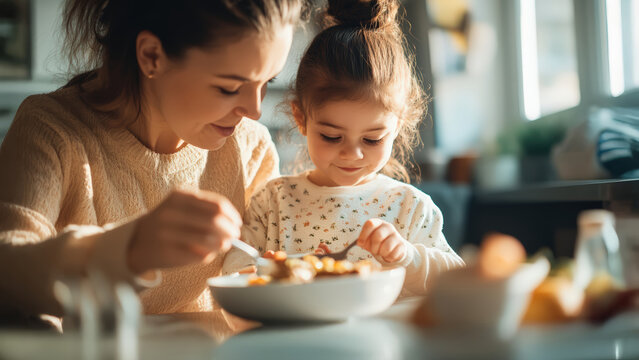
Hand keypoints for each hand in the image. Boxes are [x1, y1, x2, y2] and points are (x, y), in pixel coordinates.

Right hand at [127, 189, 241, 273]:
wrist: (137, 240)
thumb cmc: (170, 223)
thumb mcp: (184, 206)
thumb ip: (208, 210)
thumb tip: (235, 226)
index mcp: (179, 196)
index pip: (218, 205)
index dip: (232, 216)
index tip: (238, 224)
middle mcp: (171, 212)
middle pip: (215, 221)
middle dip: (231, 231)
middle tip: (234, 237)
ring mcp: (167, 233)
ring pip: (209, 240)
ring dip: (222, 245)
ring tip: (223, 246)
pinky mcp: (166, 253)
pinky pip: (199, 255)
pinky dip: (208, 255)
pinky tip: (205, 253)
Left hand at [357, 218, 406, 262]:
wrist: (393, 248)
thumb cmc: (377, 243)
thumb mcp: (368, 240)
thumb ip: (363, 241)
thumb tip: (359, 243)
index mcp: (377, 223)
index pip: (370, 224)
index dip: (363, 235)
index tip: (360, 244)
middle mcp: (387, 226)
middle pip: (378, 236)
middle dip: (373, 247)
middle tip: (374, 251)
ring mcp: (396, 235)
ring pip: (386, 247)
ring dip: (381, 253)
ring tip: (381, 253)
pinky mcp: (402, 245)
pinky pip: (393, 254)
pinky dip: (388, 258)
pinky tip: (388, 255)